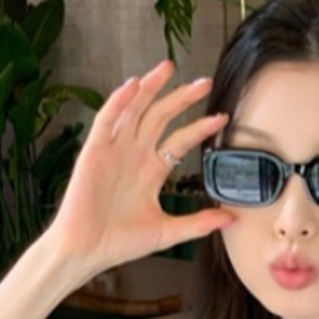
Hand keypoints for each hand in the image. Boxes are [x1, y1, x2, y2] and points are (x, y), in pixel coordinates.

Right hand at [44, 60, 234, 273]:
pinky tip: (133, 86)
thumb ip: (198, 223)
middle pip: (160, 117)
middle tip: (204, 83)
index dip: (199, 128)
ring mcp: (114, 151)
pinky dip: (118, 102)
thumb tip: (231, 219)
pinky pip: (107, 121)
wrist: (87, 251)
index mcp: (150, 170)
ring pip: (135, 110)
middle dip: (181, 98)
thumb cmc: (119, 242)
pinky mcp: (94, 152)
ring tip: (168, 68)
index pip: (179, 141)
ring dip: (150, 88)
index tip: (222, 118)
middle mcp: (134, 155)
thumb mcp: (167, 232)